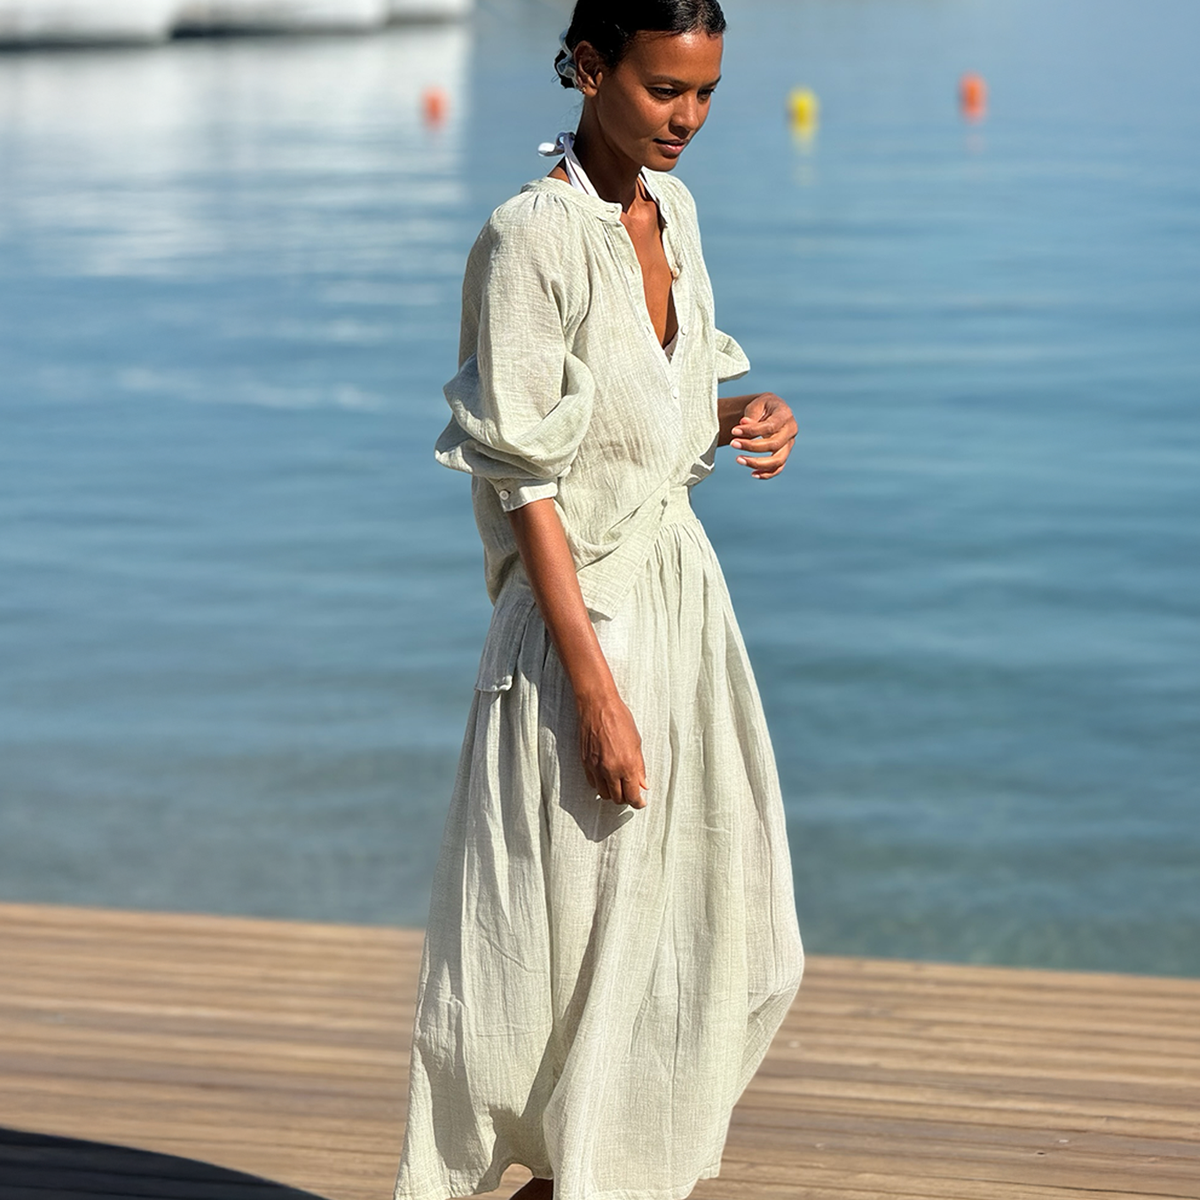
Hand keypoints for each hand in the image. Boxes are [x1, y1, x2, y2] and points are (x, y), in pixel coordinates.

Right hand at [576, 690, 647, 808]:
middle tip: (631, 794)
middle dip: (626, 799)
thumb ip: (639, 767)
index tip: (640, 802)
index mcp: (626, 765)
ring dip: (612, 793)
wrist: (597, 706)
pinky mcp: (585, 763)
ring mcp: (595, 767)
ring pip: (603, 793)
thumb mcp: (637, 742)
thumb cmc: (619, 719)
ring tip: (619, 786)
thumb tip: (643, 784)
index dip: (637, 803)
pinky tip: (606, 777)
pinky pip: (592, 783)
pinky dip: (600, 785)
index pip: (632, 796)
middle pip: (617, 798)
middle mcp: (610, 770)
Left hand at [730, 393, 796, 479]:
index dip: (752, 431)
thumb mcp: (757, 404)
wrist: (769, 411)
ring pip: (778, 460)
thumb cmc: (762, 407)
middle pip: (774, 444)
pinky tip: (753, 473)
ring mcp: (789, 444)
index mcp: (785, 415)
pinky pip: (778, 468)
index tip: (734, 431)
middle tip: (733, 443)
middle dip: (751, 446)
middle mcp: (791, 431)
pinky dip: (767, 474)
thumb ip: (752, 414)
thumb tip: (744, 423)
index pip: (770, 427)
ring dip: (757, 463)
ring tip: (739, 459)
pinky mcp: (784, 454)